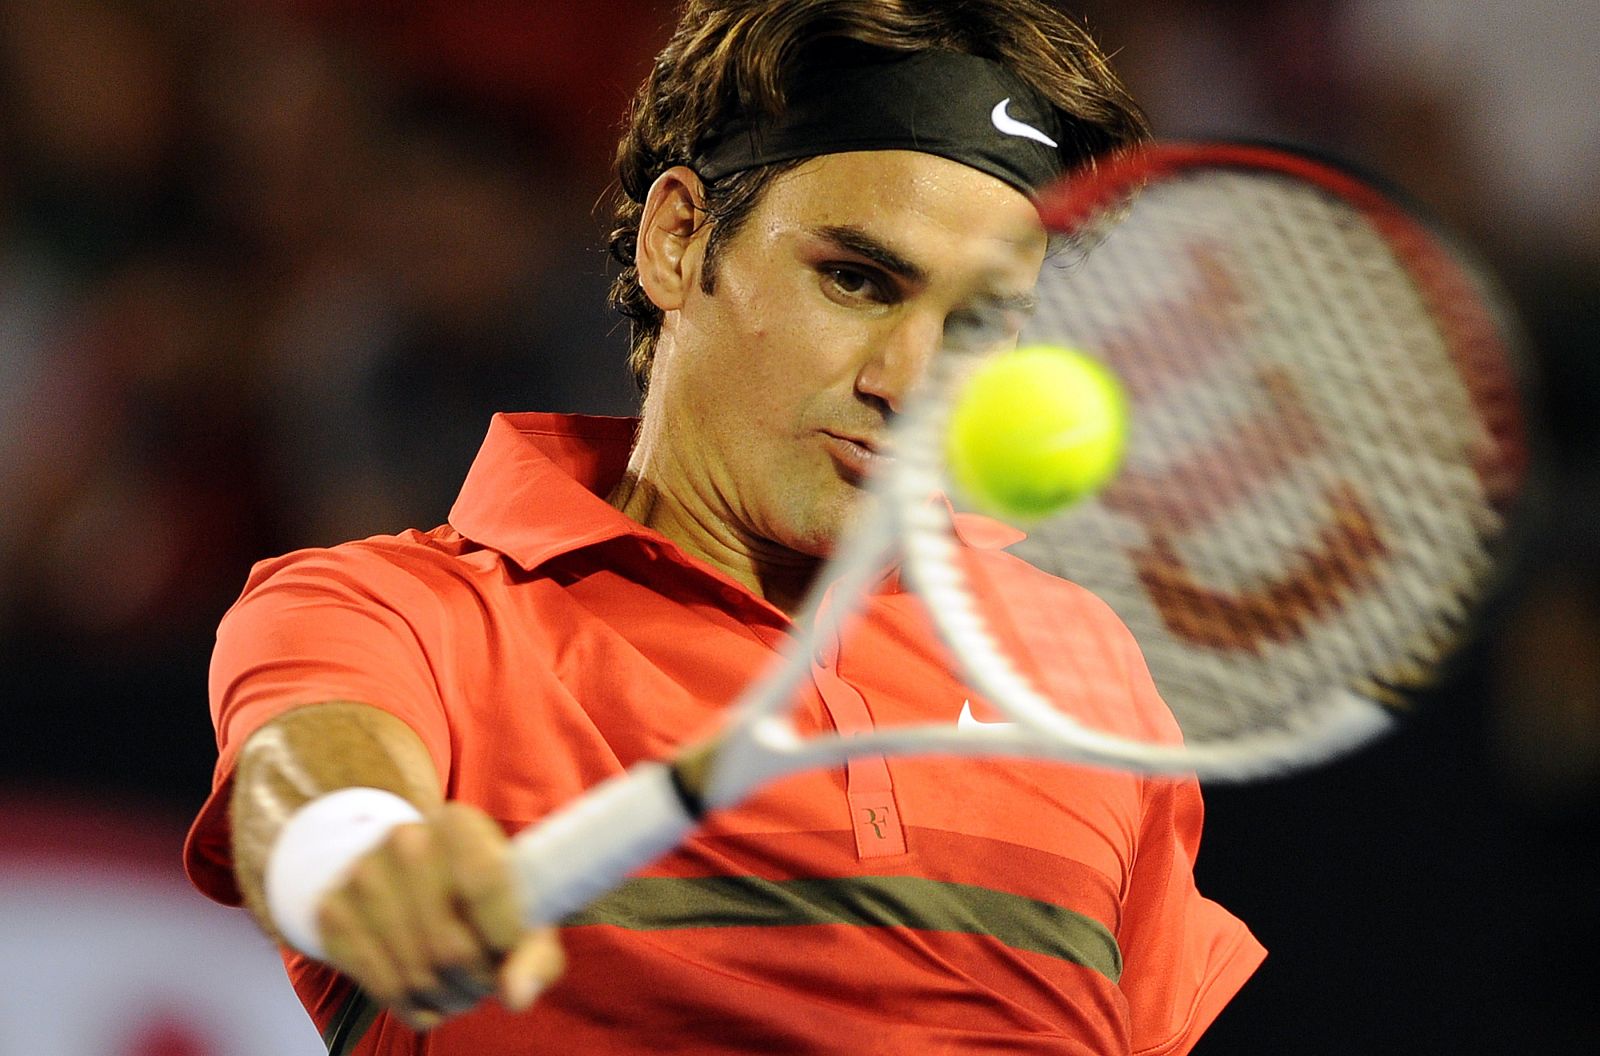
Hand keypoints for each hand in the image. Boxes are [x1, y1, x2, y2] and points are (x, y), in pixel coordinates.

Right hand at [312, 802, 564, 1029]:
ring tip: (459, 985)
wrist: (404, 874)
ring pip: (416, 975)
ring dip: (447, 997)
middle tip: (485, 979)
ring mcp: (362, 875)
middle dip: (477, 981)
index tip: (509, 951)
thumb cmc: (480, 896)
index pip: (485, 883)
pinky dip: (414, 1007)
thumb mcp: (520, 908)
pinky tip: (427, 992)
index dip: (503, 936)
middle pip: (449, 946)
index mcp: (459, 823)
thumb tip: (517, 997)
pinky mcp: (333, 912)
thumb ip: (534, 954)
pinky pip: (382, 988)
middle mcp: (406, 840)